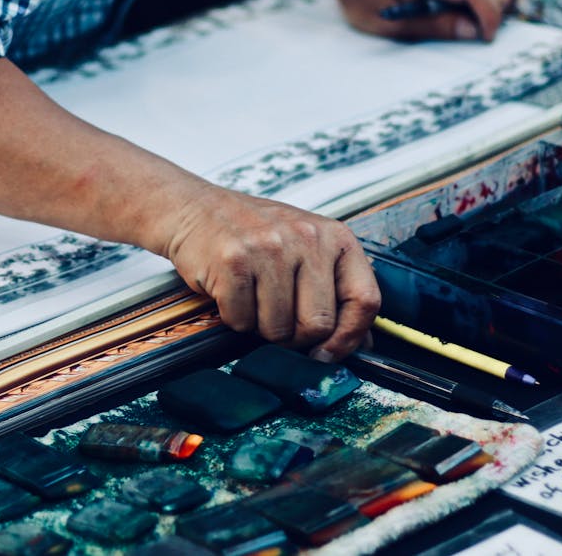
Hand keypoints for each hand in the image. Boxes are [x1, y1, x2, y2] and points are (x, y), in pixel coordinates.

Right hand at [163, 185, 379, 360]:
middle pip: (318, 325)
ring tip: (252, 296)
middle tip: (277, 317)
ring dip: (260, 326)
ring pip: (277, 329)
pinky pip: (241, 321)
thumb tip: (362, 342)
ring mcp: (269, 248)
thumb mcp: (308, 250)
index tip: (329, 353)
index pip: (365, 300)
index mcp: (335, 237)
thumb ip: (337, 291)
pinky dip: (233, 317)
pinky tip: (230, 290)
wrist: (196, 208)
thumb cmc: (256, 234)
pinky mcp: (232, 261)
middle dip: (294, 337)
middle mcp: (306, 238)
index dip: (350, 337)